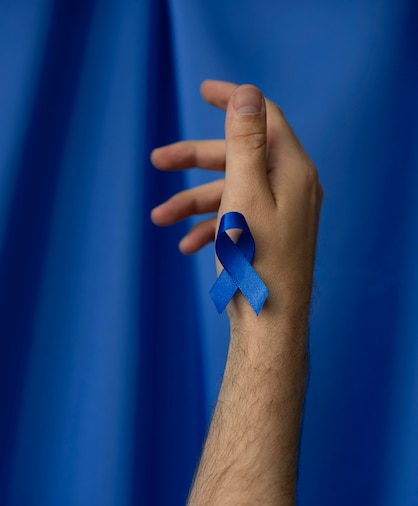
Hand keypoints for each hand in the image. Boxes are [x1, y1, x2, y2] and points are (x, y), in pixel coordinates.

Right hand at [151, 80, 321, 330]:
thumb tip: (246, 93)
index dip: (233, 100)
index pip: (264, 117)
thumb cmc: (256, 261)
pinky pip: (237, 220)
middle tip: (157, 160)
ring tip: (159, 218)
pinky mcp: (269, 238)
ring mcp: (281, 215)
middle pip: (239, 157)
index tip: (202, 90)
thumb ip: (244, 142)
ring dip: (194, 201)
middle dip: (195, 159)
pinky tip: (186, 245)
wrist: (269, 324)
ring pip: (232, 192)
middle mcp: (291, 188)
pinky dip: (210, 226)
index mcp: (292, 170)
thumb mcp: (244, 193)